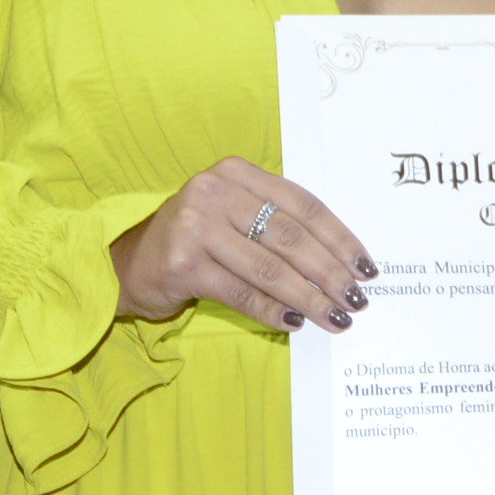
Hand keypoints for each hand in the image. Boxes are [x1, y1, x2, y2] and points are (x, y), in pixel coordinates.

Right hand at [110, 155, 376, 333]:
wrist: (129, 262)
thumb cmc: (195, 240)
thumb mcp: (234, 216)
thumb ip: (277, 224)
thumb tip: (341, 263)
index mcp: (238, 173)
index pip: (303, 205)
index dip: (339, 238)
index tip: (366, 267)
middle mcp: (215, 191)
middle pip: (290, 237)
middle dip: (330, 272)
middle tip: (356, 299)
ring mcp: (195, 225)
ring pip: (269, 268)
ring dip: (309, 297)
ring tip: (335, 316)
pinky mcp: (182, 262)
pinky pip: (241, 292)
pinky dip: (272, 310)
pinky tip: (295, 322)